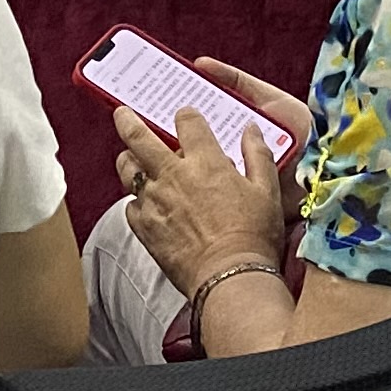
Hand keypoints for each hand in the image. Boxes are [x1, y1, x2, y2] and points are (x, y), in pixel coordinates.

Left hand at [112, 70, 290, 293]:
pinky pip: (130, 207)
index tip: (185, 117)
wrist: (230, 277)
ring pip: (127, 170)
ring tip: (129, 157)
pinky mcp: (144, 227)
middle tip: (122, 113)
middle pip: (139, 137)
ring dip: (127, 160)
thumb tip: (251, 129)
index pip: (188, 122)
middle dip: (127, 121)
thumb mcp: (267, 192)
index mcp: (206, 162)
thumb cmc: (254, 236)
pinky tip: (144, 205)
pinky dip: (136, 203)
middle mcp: (174, 175)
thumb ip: (258, 156)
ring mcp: (155, 201)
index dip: (186, 116)